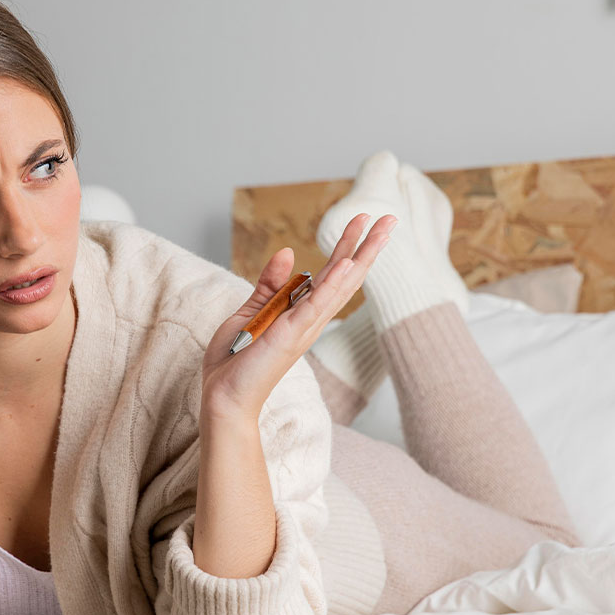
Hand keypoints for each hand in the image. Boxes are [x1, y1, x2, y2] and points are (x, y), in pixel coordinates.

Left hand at [201, 213, 395, 422]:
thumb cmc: (236, 360)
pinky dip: (332, 285)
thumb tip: (288, 252)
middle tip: (391, 217)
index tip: (362, 219)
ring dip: (361, 256)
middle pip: (346, 276)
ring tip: (381, 229)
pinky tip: (348, 263)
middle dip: (368, 246)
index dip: (348, 245)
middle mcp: (310, 320)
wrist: (223, 396)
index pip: (331, 273)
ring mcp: (303, 327)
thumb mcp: (252, 311)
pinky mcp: (289, 335)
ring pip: (339, 286)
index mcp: (302, 313)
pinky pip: (314, 307)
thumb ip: (270, 284)